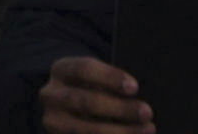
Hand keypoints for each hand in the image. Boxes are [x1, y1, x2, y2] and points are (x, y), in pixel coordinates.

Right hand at [37, 55, 151, 132]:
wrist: (68, 108)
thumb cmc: (91, 88)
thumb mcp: (95, 78)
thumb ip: (110, 84)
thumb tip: (137, 97)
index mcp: (61, 70)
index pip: (84, 69)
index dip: (110, 77)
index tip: (135, 87)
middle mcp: (51, 95)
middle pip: (86, 101)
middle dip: (120, 108)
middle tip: (146, 112)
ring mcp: (52, 122)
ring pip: (86, 130)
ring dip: (120, 132)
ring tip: (146, 129)